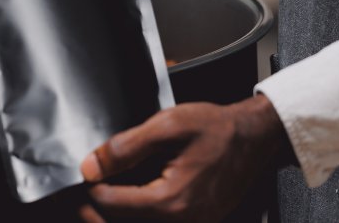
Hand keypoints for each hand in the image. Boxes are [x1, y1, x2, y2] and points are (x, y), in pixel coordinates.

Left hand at [78, 96, 291, 222]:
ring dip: (116, 212)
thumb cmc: (217, 128)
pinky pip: (158, 222)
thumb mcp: (168, 125)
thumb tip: (91, 167)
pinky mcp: (197, 222)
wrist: (254, 137)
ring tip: (104, 190)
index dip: (89, 189)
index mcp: (171, 200)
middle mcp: (183, 221)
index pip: (111, 205)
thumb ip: (125, 147)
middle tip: (84, 188)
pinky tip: (129, 195)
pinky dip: (138, 212)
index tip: (84, 173)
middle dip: (96, 207)